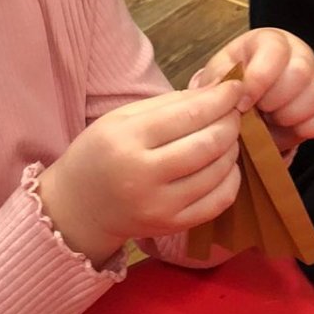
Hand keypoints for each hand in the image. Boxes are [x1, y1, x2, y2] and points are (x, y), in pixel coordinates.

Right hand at [38, 80, 245, 265]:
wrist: (78, 207)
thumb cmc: (100, 154)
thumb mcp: (121, 119)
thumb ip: (169, 104)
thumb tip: (215, 91)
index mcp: (127, 140)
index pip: (188, 115)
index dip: (220, 99)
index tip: (235, 87)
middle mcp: (143, 175)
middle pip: (208, 144)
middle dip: (230, 123)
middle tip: (234, 112)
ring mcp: (160, 206)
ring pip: (218, 172)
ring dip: (232, 148)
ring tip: (227, 136)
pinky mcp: (172, 226)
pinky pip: (218, 202)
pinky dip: (231, 179)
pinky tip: (225, 166)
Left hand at [190, 27, 313, 147]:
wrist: (247, 104)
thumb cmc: (235, 86)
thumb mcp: (220, 77)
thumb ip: (221, 81)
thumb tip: (231, 93)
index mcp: (271, 41)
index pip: (275, 51)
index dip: (259, 80)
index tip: (242, 104)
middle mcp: (300, 53)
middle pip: (300, 72)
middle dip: (274, 101)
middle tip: (258, 112)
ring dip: (290, 116)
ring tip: (271, 120)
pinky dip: (310, 128)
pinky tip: (289, 129)